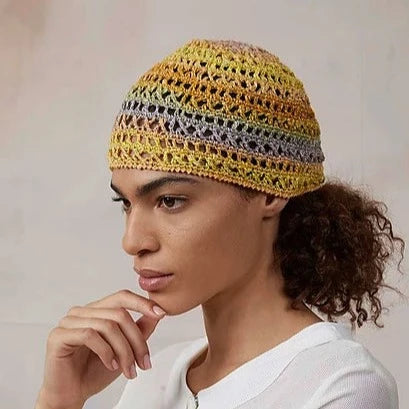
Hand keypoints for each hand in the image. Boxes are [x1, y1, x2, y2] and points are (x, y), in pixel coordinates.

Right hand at [36, 289, 166, 408]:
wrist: (71, 395)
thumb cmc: (94, 371)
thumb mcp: (125, 348)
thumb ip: (140, 329)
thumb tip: (158, 312)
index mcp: (97, 310)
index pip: (122, 297)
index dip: (142, 303)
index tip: (161, 313)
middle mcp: (82, 311)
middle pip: (119, 314)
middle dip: (136, 340)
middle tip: (144, 363)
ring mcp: (69, 321)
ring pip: (107, 326)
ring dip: (123, 350)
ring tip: (128, 370)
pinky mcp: (59, 335)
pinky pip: (89, 335)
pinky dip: (106, 352)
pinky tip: (111, 365)